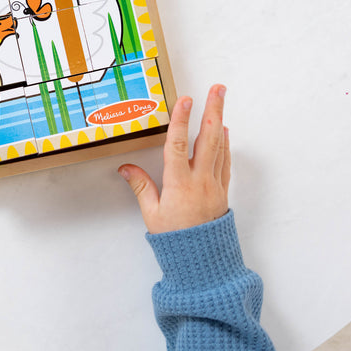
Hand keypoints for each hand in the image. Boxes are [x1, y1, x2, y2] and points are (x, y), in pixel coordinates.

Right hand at [119, 84, 230, 233]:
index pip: (179, 145)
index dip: (181, 121)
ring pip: (219, 147)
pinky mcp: (222, 191)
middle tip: (218, 88)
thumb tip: (125, 167)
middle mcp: (200, 180)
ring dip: (220, 121)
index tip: (185, 99)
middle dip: (213, 110)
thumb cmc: (175, 240)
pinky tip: (224, 132)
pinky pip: (225, 162)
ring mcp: (214, 184)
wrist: (202, 261)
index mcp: (179, 184)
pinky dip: (225, 144)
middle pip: (208, 138)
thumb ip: (141, 186)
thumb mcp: (151, 214)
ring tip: (220, 101)